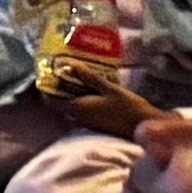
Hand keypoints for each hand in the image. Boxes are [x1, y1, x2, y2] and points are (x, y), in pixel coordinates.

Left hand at [35, 52, 155, 125]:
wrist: (145, 127)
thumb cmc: (128, 107)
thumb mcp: (110, 89)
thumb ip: (90, 78)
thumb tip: (71, 65)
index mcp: (78, 108)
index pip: (51, 101)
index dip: (45, 89)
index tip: (46, 75)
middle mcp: (79, 117)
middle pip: (60, 102)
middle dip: (58, 88)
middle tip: (61, 71)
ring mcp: (87, 122)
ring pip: (71, 106)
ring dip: (70, 93)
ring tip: (75, 75)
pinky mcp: (96, 123)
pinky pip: (82, 109)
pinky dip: (81, 98)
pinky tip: (90, 88)